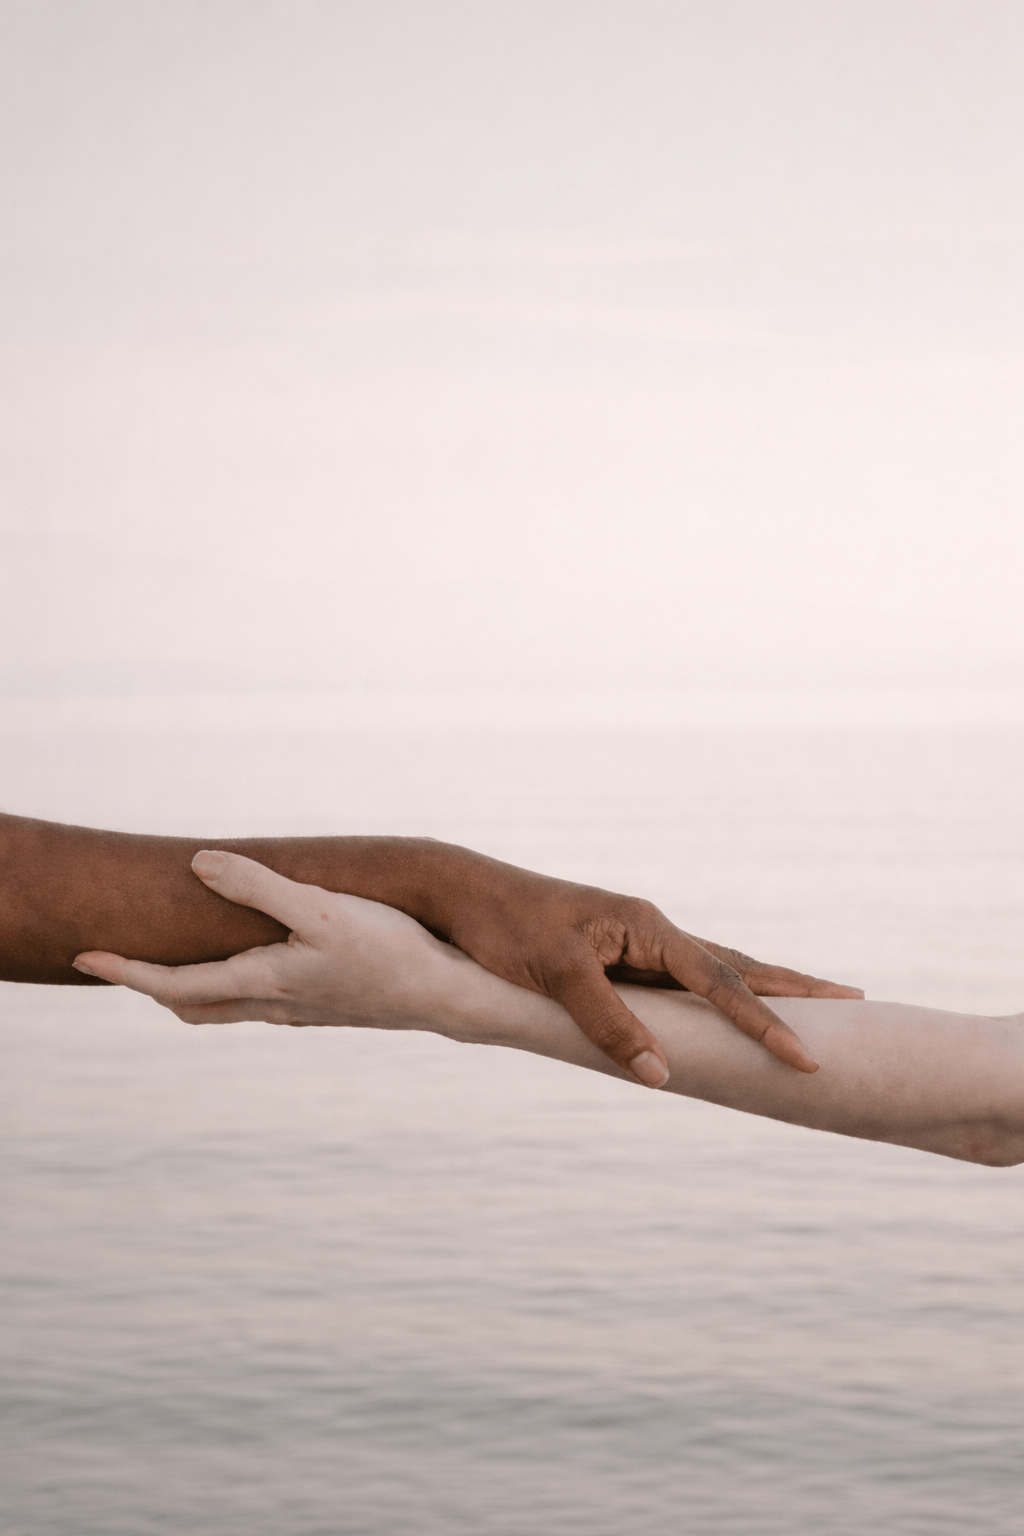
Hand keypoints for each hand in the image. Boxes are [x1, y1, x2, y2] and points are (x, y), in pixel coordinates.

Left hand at [74, 853, 458, 1030]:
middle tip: (121, 961)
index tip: (88, 958)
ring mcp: (302, 1011)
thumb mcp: (320, 909)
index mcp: (264, 983)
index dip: (127, 972)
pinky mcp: (328, 1005)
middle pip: (195, 1007)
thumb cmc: (388, 951)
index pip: (175, 985)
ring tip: (176, 959)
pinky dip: (234, 984)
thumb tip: (199, 865)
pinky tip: (255, 960)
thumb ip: (258, 887)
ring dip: (193, 988)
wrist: (450, 996)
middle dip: (153, 986)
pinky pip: (261, 1001)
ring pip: (228, 1007)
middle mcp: (276, 1005)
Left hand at [418, 846, 862, 1084]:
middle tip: (855, 999)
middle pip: (735, 964)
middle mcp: (650, 930)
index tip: (805, 1055)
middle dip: (792, 987)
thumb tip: (660, 1075)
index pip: (720, 981)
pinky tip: (725, 1008)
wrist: (460, 893)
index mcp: (646, 926)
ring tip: (811, 1001)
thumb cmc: (503, 926)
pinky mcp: (614, 956)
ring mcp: (634, 942)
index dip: (763, 1022)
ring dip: (760, 988)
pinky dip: (714, 996)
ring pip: (711, 971)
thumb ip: (608, 1021)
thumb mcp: (554, 975)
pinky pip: (678, 982)